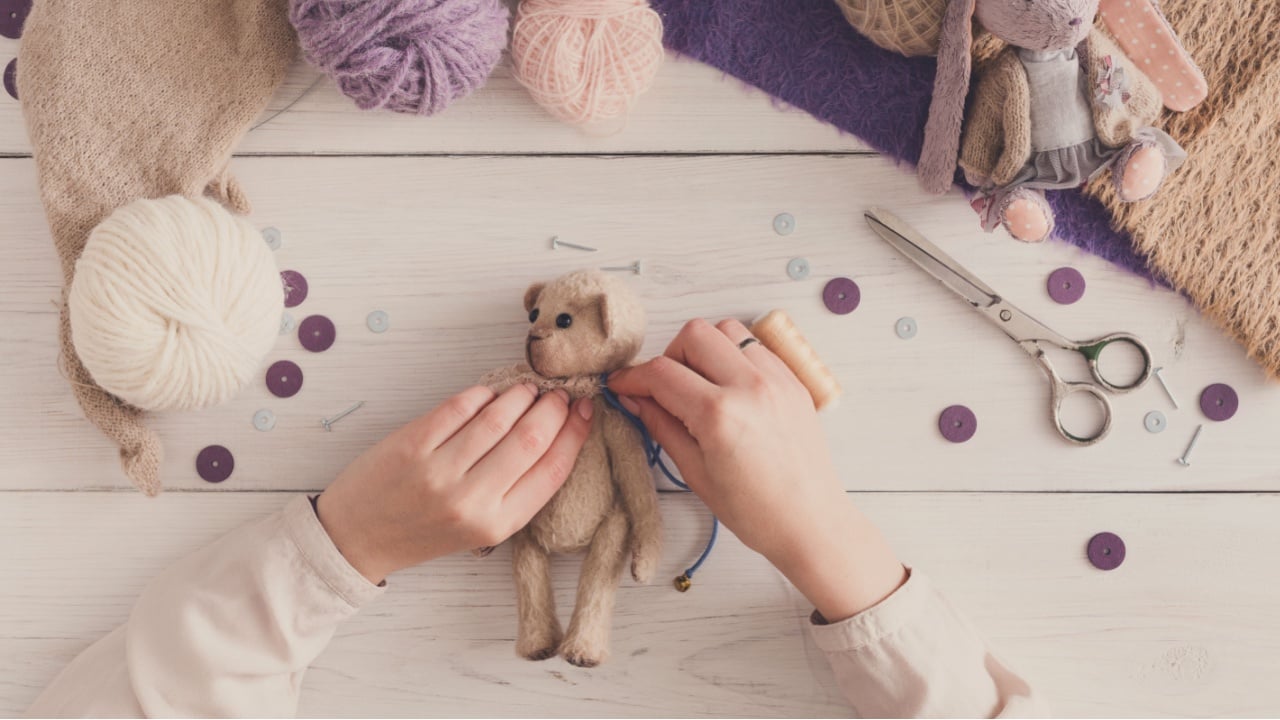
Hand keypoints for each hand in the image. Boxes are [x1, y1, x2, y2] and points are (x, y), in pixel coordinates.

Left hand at [316, 384, 594, 583]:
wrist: (359, 537)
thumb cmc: (423, 530)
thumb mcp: (481, 527)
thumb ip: (515, 488)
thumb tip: (554, 433)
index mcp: (497, 524)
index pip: (552, 470)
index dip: (574, 434)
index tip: (584, 411)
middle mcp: (471, 499)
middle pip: (530, 440)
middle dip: (552, 409)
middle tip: (559, 394)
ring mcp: (439, 471)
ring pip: (497, 418)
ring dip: (520, 396)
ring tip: (529, 389)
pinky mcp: (412, 446)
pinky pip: (458, 408)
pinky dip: (481, 394)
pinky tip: (490, 393)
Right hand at [608, 319, 905, 621]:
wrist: (811, 523)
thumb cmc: (756, 511)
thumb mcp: (695, 473)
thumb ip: (662, 426)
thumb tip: (635, 399)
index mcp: (719, 415)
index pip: (661, 373)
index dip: (632, 377)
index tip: (623, 386)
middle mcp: (750, 386)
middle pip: (694, 334)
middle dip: (670, 356)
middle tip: (666, 388)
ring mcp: (776, 379)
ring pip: (727, 330)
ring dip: (705, 349)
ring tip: (700, 385)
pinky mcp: (793, 382)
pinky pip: (755, 347)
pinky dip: (734, 357)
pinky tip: (729, 388)